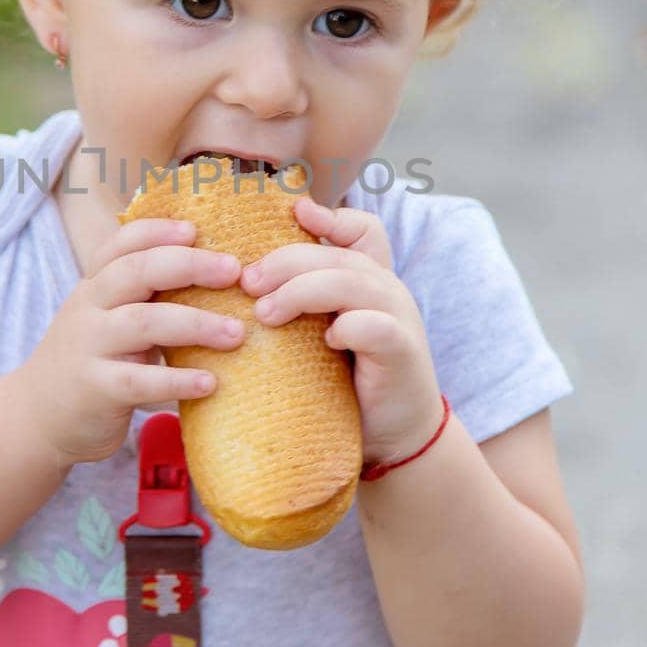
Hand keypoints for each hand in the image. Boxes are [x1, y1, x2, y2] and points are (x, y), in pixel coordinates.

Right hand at [18, 217, 244, 465]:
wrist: (36, 418)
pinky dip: (178, 380)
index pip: (121, 244)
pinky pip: (140, 381)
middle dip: (190, 266)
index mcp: (94, 286)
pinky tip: (210, 382)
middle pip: (137, 272)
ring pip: (143, 323)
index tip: (195, 229)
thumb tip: (210, 271)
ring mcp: (90, 348)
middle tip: (234, 271)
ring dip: (197, 324)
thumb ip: (140, 296)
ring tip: (236, 333)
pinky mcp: (96, 390)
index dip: (157, 231)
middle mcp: (89, 309)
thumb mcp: (103, 318)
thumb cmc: (89, 361)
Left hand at [239, 195, 443, 465]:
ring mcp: (398, 315)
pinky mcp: (402, 350)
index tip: (294, 211)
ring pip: (350, 281)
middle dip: (285, 262)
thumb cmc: (346, 381)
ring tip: (265, 313)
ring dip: (301, 291)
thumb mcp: (321, 332)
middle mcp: (385, 288)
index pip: (361, 229)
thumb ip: (300, 301)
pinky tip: (326, 342)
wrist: (392, 434)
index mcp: (367, 278)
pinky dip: (347, 327)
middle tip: (247, 283)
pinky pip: (374, 326)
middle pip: (336, 253)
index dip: (330, 215)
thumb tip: (244, 280)